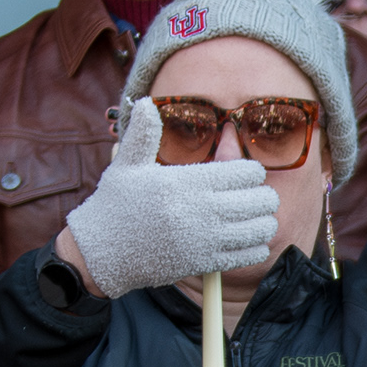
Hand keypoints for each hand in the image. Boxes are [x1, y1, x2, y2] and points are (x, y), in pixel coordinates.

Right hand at [57, 99, 274, 296]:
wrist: (102, 251)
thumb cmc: (116, 205)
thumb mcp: (126, 165)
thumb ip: (143, 134)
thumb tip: (146, 103)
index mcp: (186, 181)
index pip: (244, 172)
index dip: (252, 171)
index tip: (246, 174)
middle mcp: (199, 209)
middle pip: (260, 199)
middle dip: (264, 195)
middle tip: (258, 196)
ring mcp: (204, 239)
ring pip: (260, 228)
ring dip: (264, 221)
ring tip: (257, 218)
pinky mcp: (204, 263)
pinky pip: (249, 255)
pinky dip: (256, 247)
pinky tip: (249, 240)